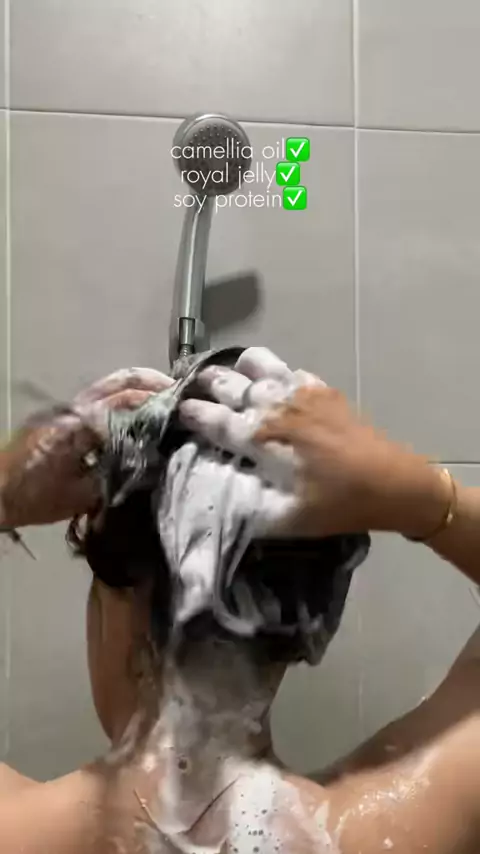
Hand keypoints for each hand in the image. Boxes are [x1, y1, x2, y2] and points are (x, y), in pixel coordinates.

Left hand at [0, 368, 172, 528]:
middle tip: (176, 390)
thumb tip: (150, 463)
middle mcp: (74, 409)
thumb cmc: (35, 497)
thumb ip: (117, 475)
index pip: (126, 403)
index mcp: (80, 424)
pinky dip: (120, 399)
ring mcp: (64, 409)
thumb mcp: (82, 495)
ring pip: (106, 387)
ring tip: (162, 398)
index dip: (156, 402)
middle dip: (149, 382)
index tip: (181, 406)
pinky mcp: (60, 417)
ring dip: (135, 388)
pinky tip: (135, 414)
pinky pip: (96, 400)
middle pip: (118, 382)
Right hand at [180, 347, 449, 537]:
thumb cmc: (337, 504)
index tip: (175, 410)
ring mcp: (301, 392)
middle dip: (206, 384)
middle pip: (228, 382)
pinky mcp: (323, 389)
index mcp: (260, 437)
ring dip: (237, 369)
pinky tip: (273, 386)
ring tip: (230, 380)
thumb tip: (210, 490)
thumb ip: (242, 503)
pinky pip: (288, 370)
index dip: (190, 412)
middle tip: (192, 390)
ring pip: (258, 363)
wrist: (393, 483)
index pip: (212, 418)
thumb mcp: (284, 517)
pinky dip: (272, 372)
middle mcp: (275, 406)